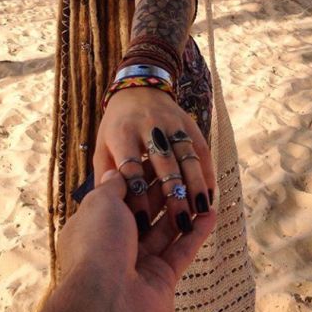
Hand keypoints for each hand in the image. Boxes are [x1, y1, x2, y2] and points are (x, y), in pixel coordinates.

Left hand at [25, 170, 215, 311]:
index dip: (139, 176)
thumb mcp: (100, 203)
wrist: (105, 301)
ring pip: (166, 229)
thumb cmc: (97, 245)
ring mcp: (139, 261)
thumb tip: (116, 170)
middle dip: (164, 190)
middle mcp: (116, 242)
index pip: (120, 194)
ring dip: (184, 208)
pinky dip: (196, 231)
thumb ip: (112, 186)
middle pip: (145, 210)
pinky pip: (182, 250)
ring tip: (204, 188)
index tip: (158, 157)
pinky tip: (211, 213)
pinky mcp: (162, 278)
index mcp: (95, 223)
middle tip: (185, 168)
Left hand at [94, 86, 214, 234]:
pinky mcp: (189, 124)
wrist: (138, 88)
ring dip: (195, 186)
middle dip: (174, 194)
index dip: (137, 197)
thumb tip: (108, 212)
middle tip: (181, 223)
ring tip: (200, 212)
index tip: (142, 224)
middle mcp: (148, 127)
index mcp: (121, 134)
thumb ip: (105, 177)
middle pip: (164, 164)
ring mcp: (171, 123)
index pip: (131, 170)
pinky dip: (207, 174)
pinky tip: (209, 195)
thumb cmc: (115, 128)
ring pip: (188, 157)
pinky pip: (202, 151)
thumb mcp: (102, 147)